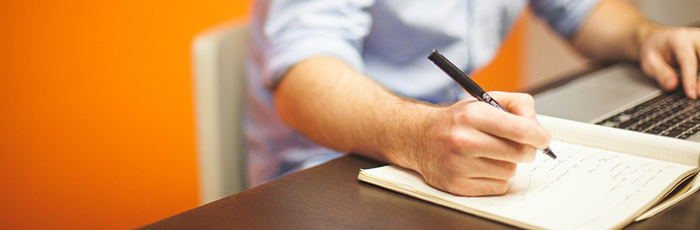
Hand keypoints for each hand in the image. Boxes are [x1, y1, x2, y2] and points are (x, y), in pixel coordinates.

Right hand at [404, 92, 550, 195]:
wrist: (419, 137)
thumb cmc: (456, 120)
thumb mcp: (484, 101)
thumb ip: (517, 104)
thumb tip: (537, 126)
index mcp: (472, 115)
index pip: (520, 129)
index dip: (539, 136)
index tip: (542, 139)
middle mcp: (463, 140)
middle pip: (520, 153)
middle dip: (526, 150)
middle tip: (518, 146)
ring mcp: (459, 165)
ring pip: (509, 171)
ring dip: (507, 164)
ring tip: (490, 154)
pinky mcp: (457, 185)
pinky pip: (498, 186)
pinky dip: (496, 178)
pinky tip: (482, 166)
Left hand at [639, 25, 699, 98]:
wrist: (656, 39)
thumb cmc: (653, 50)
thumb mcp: (649, 61)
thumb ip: (660, 73)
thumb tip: (672, 86)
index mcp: (679, 39)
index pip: (689, 61)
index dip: (691, 79)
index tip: (691, 94)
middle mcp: (695, 38)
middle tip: (698, 94)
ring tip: (699, 91)